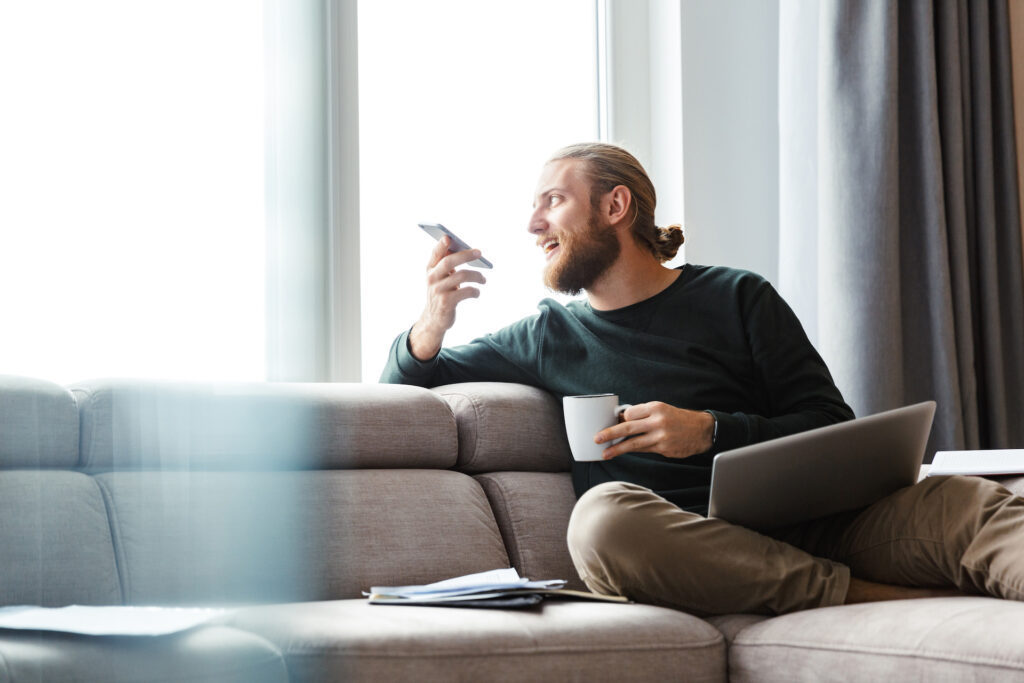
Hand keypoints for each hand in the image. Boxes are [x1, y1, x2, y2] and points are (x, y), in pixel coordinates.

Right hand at [409, 236, 486, 359]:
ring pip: (461, 276)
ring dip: (476, 276)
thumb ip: (446, 264)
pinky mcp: (446, 303)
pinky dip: (475, 291)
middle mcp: (432, 279)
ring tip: (483, 279)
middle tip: (479, 253)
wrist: (435, 319)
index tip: (448, 237)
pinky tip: (477, 292)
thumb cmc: (442, 293)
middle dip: (465, 255)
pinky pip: (466, 292)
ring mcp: (438, 291)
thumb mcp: (440, 278)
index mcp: (430, 269)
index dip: (440, 245)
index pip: (435, 254)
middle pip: (449, 262)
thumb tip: (464, 249)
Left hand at [594, 402, 713, 459]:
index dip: (620, 419)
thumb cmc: (677, 419)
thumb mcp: (661, 410)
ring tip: (605, 454)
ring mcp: (661, 436)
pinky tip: (625, 452)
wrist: (701, 430)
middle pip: (628, 427)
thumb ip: (643, 414)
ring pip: (633, 443)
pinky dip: (633, 450)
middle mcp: (657, 421)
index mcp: (655, 407)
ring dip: (617, 449)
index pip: (630, 413)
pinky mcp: (664, 449)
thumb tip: (621, 420)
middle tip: (597, 438)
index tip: (613, 422)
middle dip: (610, 433)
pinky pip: (643, 450)